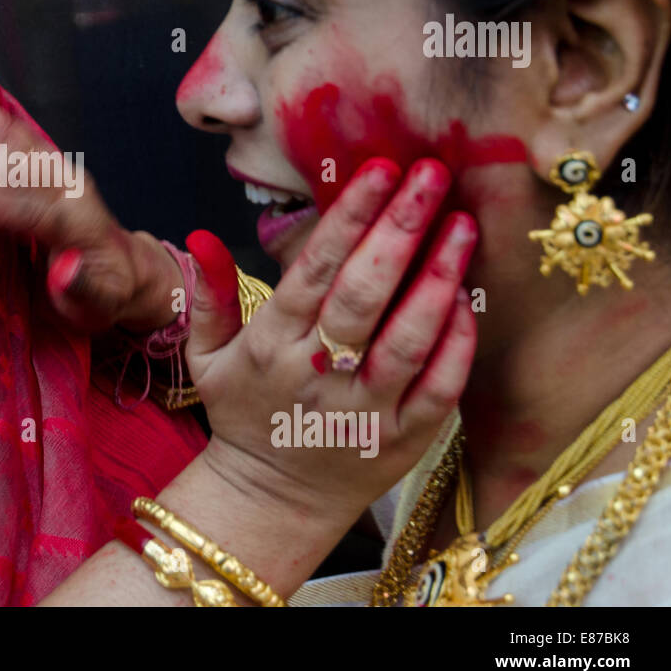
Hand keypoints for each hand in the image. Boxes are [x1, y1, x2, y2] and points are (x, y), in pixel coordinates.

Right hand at [0, 79, 181, 331]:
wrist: (126, 268)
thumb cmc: (106, 295)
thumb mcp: (98, 304)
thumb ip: (82, 288)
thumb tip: (64, 271)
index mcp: (80, 225)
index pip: (30, 210)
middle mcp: (69, 188)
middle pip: (14, 167)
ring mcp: (58, 170)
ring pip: (9, 141)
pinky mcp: (47, 162)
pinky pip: (14, 131)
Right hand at [184, 158, 476, 528]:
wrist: (268, 501)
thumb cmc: (244, 414)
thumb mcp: (206, 356)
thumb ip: (207, 295)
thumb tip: (203, 235)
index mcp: (271, 346)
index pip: (313, 271)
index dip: (349, 217)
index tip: (380, 169)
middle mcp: (318, 377)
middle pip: (363, 295)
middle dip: (399, 229)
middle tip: (431, 175)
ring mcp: (364, 412)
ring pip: (406, 340)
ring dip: (437, 279)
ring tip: (461, 225)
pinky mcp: (402, 442)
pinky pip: (438, 389)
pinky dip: (456, 345)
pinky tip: (468, 300)